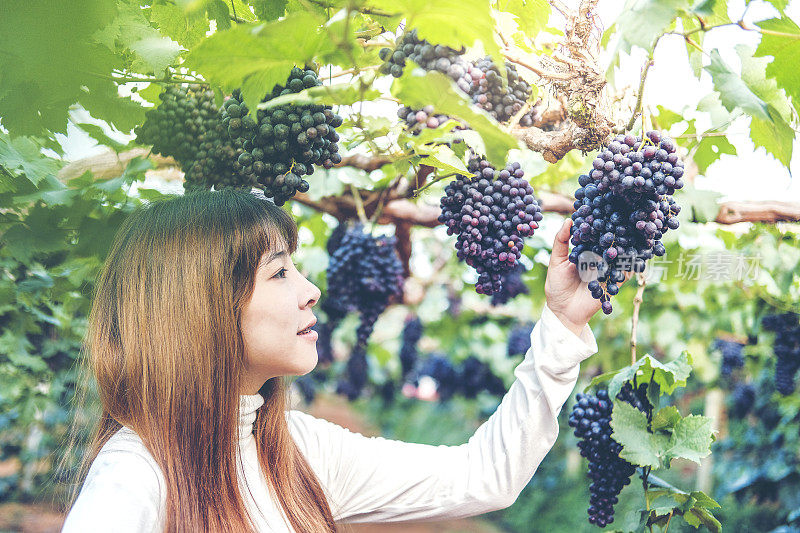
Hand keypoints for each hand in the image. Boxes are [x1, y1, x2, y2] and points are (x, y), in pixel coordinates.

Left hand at [544, 219, 629, 336]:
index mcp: (584, 251)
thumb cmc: (556, 285)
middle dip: (614, 232)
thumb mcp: (555, 261)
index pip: (593, 234)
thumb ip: (561, 242)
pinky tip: (635, 256)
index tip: (602, 209)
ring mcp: (606, 270)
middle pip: (608, 243)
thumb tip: (568, 220)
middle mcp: (596, 258)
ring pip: (618, 256)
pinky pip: (624, 272)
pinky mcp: (613, 283)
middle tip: (621, 219)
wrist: (562, 311)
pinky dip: (630, 265)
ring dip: (624, 246)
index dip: (597, 224)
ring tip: (630, 234)